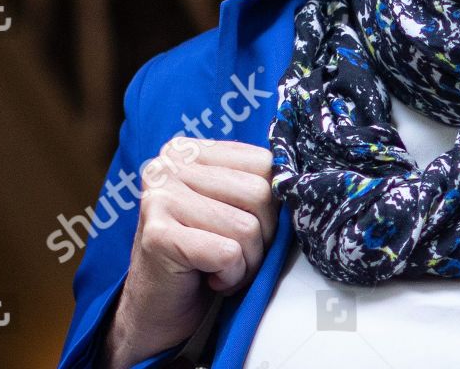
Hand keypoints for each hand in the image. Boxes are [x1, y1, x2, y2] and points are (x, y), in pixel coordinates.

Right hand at [101, 137, 280, 368]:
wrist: (158, 309)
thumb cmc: (203, 255)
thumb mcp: (229, 206)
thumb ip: (255, 183)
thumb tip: (301, 179)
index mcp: (190, 150)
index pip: (265, 162)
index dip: (272, 206)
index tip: (249, 227)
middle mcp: (169, 166)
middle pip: (260, 194)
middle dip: (262, 236)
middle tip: (236, 255)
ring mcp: (159, 198)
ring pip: (246, 227)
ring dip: (246, 262)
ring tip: (221, 268)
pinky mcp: (157, 235)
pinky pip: (227, 254)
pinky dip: (230, 276)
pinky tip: (210, 278)